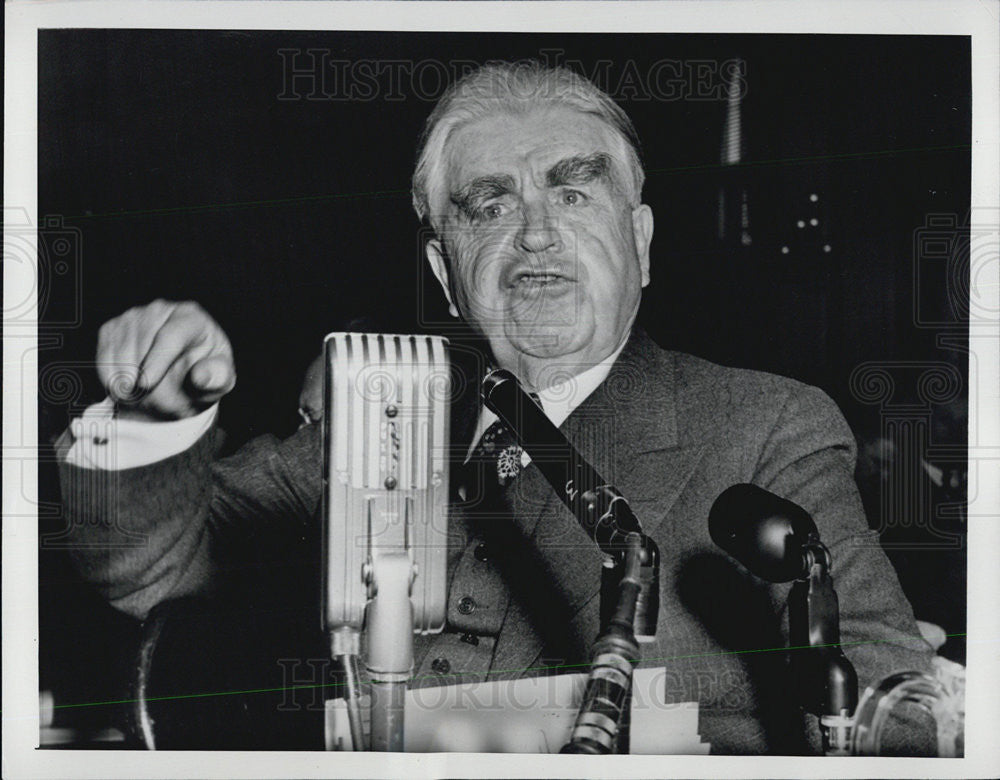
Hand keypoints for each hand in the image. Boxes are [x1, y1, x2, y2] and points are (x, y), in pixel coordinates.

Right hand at [96, 300, 235, 420]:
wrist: (184, 370)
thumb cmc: (205, 372)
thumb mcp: (220, 378)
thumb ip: (216, 377)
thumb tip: (201, 376)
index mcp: (192, 318)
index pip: (170, 336)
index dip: (157, 362)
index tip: (145, 386)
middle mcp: (160, 310)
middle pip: (143, 347)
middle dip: (146, 384)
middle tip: (157, 406)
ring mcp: (133, 317)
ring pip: (120, 354)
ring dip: (129, 385)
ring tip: (148, 398)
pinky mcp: (112, 328)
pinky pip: (104, 359)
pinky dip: (112, 380)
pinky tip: (130, 388)